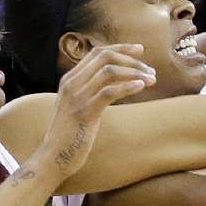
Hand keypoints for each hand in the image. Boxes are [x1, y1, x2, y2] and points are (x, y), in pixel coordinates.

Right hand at [41, 44, 155, 175]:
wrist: (54, 157)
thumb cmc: (71, 134)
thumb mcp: (79, 105)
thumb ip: (91, 90)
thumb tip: (117, 80)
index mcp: (70, 79)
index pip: (97, 52)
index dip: (120, 48)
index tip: (140, 50)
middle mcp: (71, 83)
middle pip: (104, 57)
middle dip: (131, 60)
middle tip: (150, 70)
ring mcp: (76, 97)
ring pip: (109, 72)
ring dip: (134, 73)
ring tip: (152, 80)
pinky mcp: (84, 113)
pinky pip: (108, 92)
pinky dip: (128, 87)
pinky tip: (141, 87)